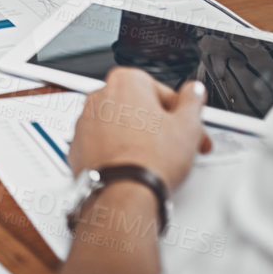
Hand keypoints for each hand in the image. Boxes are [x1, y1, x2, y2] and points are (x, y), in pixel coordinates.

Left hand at [69, 67, 211, 193]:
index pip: (162, 91)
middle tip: (177, 145)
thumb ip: (193, 101)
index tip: (189, 126)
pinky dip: (118, 151)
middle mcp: (100, 96)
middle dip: (160, 125)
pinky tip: (135, 165)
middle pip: (140, 107)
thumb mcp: (188, 125)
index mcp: (126, 81)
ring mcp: (85, 121)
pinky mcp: (78, 145)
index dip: (182, 113)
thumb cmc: (150, 159)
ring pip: (121, 124)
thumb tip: (194, 92)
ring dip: (139, 137)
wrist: (123, 192)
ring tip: (156, 158)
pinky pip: (104, 143)